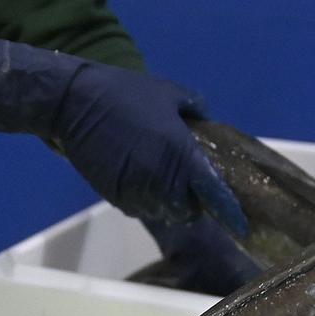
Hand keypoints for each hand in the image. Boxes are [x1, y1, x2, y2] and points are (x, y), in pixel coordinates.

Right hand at [0, 35, 247, 239]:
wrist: (73, 103)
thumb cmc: (124, 93)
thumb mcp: (168, 92)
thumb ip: (196, 111)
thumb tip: (209, 125)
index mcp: (180, 153)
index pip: (213, 192)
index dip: (229, 210)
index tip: (241, 223)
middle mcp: (161, 179)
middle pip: (190, 211)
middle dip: (196, 203)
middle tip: (194, 185)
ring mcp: (137, 192)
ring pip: (166, 213)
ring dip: (172, 203)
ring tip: (167, 180)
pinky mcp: (116, 198)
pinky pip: (143, 208)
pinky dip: (149, 200)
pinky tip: (143, 178)